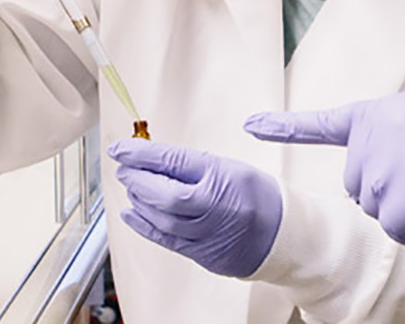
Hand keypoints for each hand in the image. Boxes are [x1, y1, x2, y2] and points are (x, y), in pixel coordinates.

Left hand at [109, 138, 283, 277]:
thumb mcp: (232, 168)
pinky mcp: (204, 256)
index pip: (174, 162)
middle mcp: (217, 207)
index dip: (141, 155)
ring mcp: (210, 235)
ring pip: (163, 219)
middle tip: (123, 169)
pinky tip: (131, 214)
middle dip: (138, 180)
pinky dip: (145, 227)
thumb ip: (194, 166)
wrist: (285, 235)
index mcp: (224, 177)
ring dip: (140, 202)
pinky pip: (168, 241)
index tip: (120, 149)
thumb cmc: (259, 196)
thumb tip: (152, 160)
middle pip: (165, 194)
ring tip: (131, 189)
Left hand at [246, 94, 404, 244]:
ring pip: (377, 212)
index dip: (284, 127)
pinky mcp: (403, 199)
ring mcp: (387, 166)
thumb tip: (372, 182)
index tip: (249, 124)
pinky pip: (397, 231)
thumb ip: (392, 141)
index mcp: (383, 113)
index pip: (326, 123)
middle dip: (391, 193)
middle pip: (358, 188)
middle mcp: (376, 135)